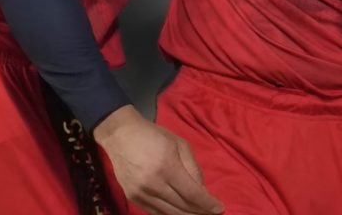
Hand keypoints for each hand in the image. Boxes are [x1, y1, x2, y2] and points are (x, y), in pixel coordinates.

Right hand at [94, 106, 223, 214]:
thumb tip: (202, 189)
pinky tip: (182, 213)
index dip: (207, 204)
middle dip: (200, 212)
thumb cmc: (153, 136)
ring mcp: (141, 193)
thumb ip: (192, 167)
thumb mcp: (179, 144)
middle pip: (182, 206)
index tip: (220, 208)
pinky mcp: (133, 198)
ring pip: (169, 213)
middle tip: (213, 213)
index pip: (192, 193)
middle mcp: (153, 184)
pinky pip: (156, 213)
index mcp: (167, 167)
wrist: (120, 135)